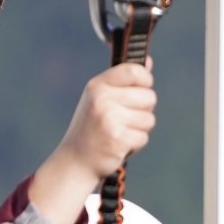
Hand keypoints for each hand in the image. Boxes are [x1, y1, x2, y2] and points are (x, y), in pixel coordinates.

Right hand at [29, 61, 156, 223]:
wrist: (74, 161)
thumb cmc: (91, 128)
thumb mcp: (100, 99)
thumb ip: (123, 82)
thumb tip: (148, 62)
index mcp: (98, 86)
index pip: (134, 71)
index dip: (145, 80)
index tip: (141, 89)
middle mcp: (102, 100)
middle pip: (148, 97)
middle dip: (143, 110)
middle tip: (125, 119)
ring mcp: (110, 119)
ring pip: (149, 119)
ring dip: (139, 129)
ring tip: (120, 133)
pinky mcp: (118, 139)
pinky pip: (143, 137)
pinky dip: (135, 144)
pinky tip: (119, 145)